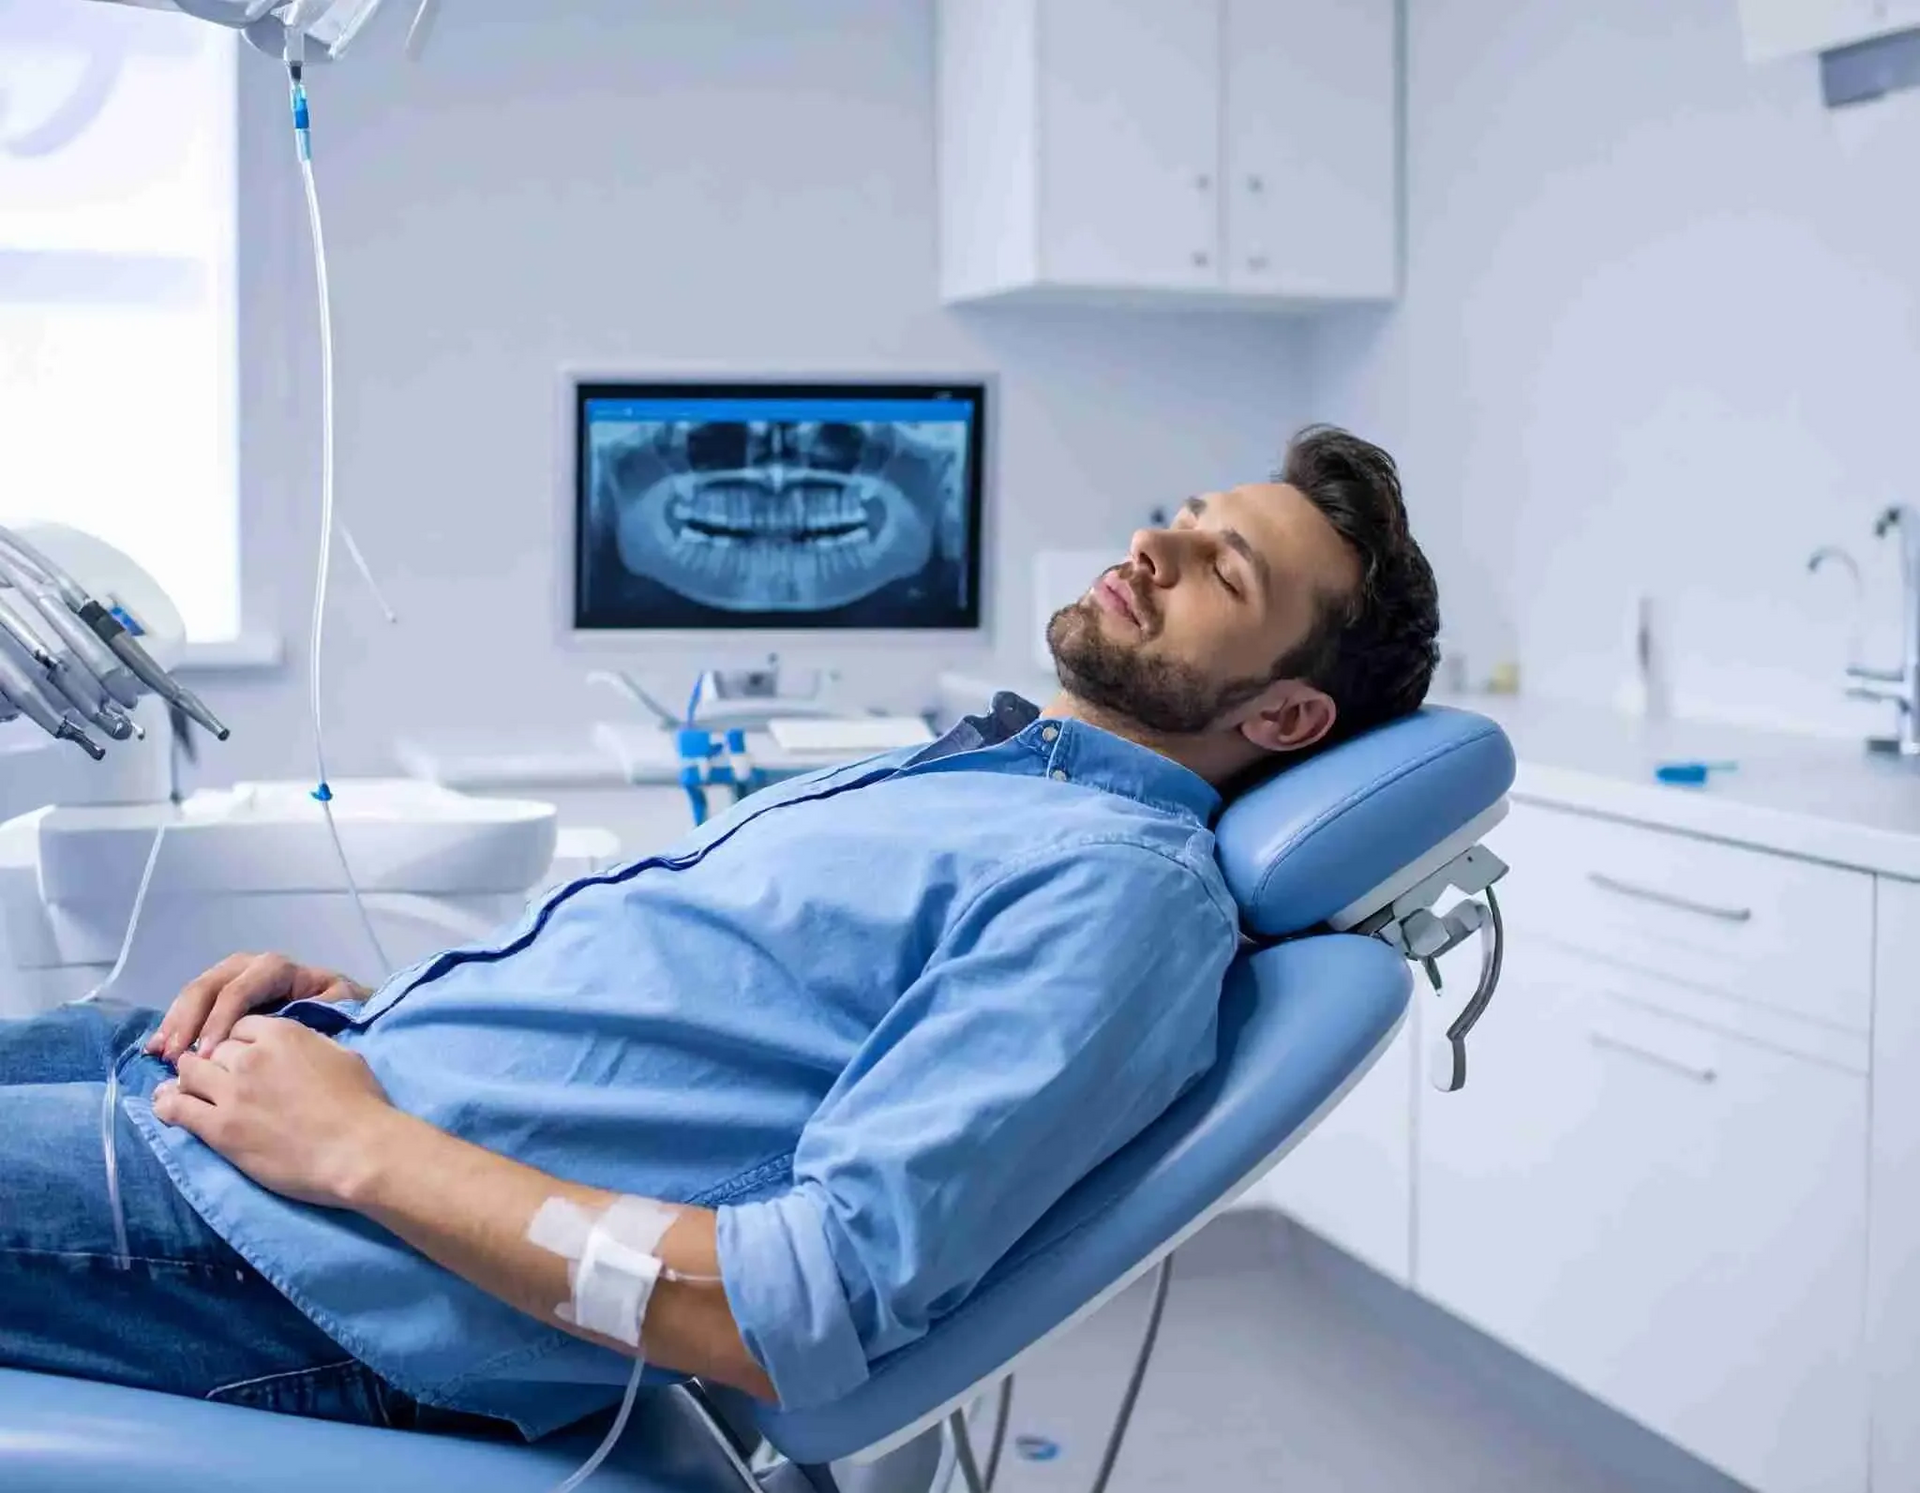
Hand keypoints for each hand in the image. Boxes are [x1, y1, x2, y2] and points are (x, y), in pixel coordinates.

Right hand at [145, 952, 369, 1063]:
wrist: (346, 1009)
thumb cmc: (343, 1010)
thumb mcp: (340, 1004)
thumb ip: (314, 1009)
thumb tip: (278, 1023)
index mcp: (279, 970)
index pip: (241, 989)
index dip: (221, 1020)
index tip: (209, 1053)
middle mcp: (252, 968)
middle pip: (211, 986)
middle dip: (189, 1019)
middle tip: (173, 1055)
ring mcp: (235, 978)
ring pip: (197, 994)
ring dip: (176, 1022)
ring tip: (159, 1053)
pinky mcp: (223, 996)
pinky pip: (194, 1006)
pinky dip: (175, 1025)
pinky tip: (157, 1048)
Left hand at [151, 1016, 393, 1207]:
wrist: (357, 1150)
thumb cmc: (361, 1104)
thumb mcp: (340, 1055)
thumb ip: (308, 1044)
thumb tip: (295, 1048)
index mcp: (282, 1033)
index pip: (241, 1025)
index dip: (240, 1041)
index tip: (245, 1057)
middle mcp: (249, 1056)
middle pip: (212, 1047)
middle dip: (215, 1060)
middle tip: (220, 1079)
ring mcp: (231, 1092)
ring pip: (188, 1071)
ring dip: (189, 1079)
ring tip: (189, 1091)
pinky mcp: (219, 1128)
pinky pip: (177, 1108)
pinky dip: (167, 1104)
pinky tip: (166, 1106)